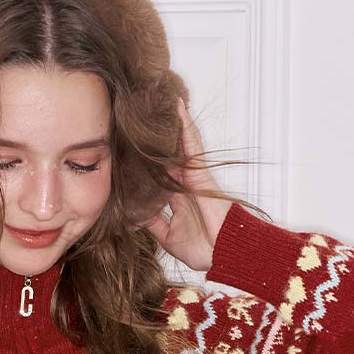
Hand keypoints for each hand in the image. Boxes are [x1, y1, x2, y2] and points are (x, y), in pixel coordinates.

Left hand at [140, 98, 231, 272]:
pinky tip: (177, 106)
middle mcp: (184, 183)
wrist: (224, 253)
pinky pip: (192, 144)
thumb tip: (132, 217)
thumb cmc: (204, 249)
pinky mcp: (201, 171)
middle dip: (154, 138)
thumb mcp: (168, 237)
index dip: (144, 162)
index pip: (157, 174)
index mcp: (177, 197)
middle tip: (138, 116)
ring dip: (169, 124)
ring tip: (158, 100)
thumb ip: (152, 223)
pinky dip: (185, 125)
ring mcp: (193, 176)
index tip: (129, 148)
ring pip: (178, 144)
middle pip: (166, 154)